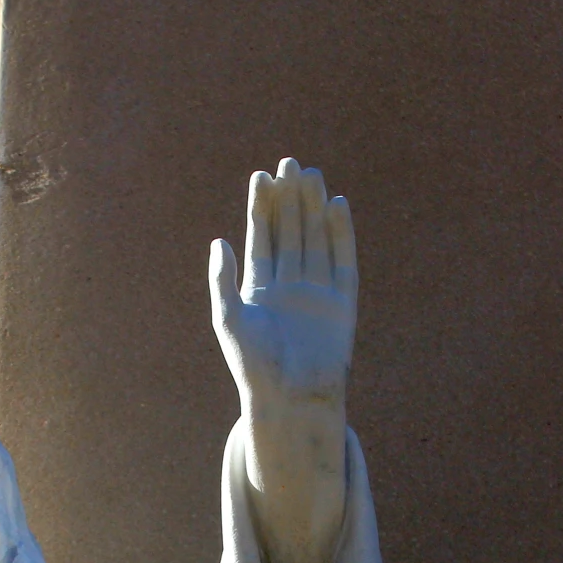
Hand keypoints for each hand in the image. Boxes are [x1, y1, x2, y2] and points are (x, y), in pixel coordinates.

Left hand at [208, 157, 356, 409]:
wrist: (290, 400)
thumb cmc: (253, 366)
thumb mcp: (228, 319)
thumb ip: (222, 281)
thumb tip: (219, 241)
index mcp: (258, 290)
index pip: (261, 239)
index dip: (261, 208)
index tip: (261, 176)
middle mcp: (289, 287)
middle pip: (290, 232)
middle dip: (289, 199)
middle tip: (290, 163)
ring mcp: (317, 293)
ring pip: (316, 240)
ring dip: (313, 208)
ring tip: (311, 176)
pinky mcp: (342, 304)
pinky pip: (343, 262)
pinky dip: (341, 235)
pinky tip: (337, 206)